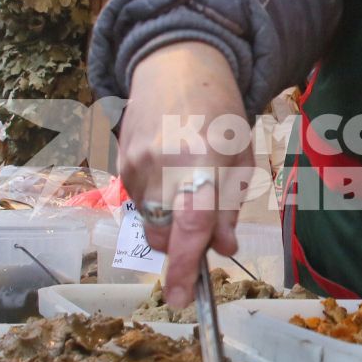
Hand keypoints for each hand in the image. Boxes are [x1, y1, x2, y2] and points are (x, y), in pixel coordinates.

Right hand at [119, 42, 255, 307]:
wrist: (176, 62)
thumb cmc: (219, 110)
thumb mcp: (240, 154)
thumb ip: (230, 205)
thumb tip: (223, 249)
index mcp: (201, 157)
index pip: (191, 223)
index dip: (187, 266)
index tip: (183, 298)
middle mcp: (162, 161)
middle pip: (165, 234)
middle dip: (183, 248)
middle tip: (204, 232)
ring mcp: (135, 162)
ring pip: (149, 224)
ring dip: (169, 226)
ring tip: (188, 189)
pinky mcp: (120, 162)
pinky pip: (138, 204)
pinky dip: (156, 204)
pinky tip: (169, 173)